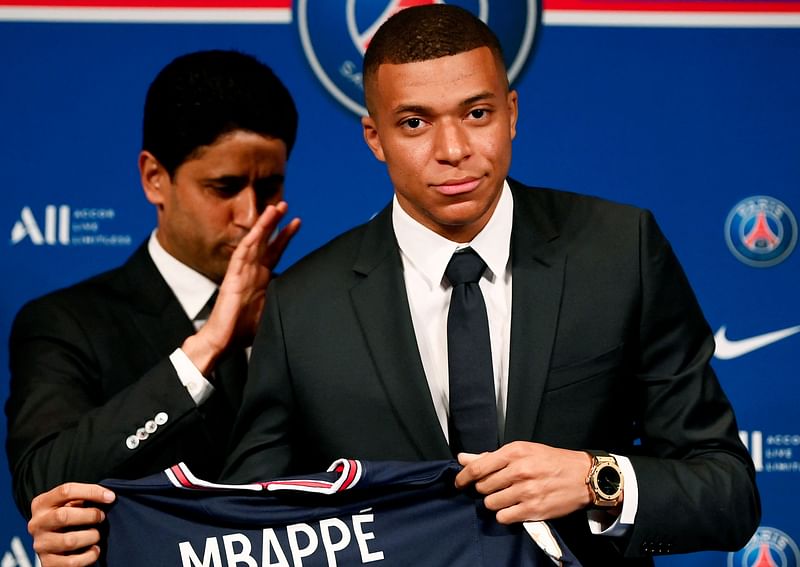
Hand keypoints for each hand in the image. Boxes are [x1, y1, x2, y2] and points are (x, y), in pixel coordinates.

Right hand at [28, 483, 115, 566]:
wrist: (53, 545)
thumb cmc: (68, 517)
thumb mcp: (70, 503)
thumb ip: (83, 497)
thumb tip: (108, 496)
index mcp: (41, 503)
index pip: (66, 491)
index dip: (91, 492)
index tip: (110, 497)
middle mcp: (37, 524)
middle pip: (63, 516)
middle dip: (90, 515)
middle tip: (102, 517)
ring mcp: (40, 545)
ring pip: (69, 541)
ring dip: (91, 536)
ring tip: (97, 534)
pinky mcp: (47, 563)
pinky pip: (72, 562)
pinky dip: (89, 556)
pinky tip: (95, 550)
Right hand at [183, 201, 300, 372]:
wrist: (223, 341)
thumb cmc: (244, 330)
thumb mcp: (272, 311)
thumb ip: (283, 299)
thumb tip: (304, 297)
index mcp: (261, 278)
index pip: (274, 251)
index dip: (285, 236)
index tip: (297, 222)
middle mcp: (251, 271)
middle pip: (265, 241)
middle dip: (275, 222)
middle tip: (285, 204)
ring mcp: (241, 273)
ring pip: (253, 242)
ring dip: (263, 225)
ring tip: (274, 208)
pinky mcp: (232, 278)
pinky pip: (241, 255)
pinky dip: (250, 241)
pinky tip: (258, 230)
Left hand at [454, 441, 593, 522]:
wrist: (583, 476)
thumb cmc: (552, 461)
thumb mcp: (522, 451)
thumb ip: (490, 456)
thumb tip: (463, 459)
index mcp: (514, 453)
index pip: (477, 468)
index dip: (463, 477)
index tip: (460, 483)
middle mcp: (519, 471)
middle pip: (483, 487)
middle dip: (484, 489)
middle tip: (495, 487)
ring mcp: (526, 491)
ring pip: (491, 503)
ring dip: (494, 502)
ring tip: (506, 497)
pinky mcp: (533, 509)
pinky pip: (503, 517)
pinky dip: (504, 514)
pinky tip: (512, 507)